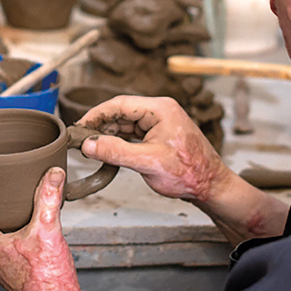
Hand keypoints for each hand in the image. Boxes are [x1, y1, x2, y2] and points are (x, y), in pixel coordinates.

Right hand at [78, 96, 289, 244]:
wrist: (211, 186)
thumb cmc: (189, 173)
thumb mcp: (147, 162)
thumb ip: (116, 151)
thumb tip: (88, 144)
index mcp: (160, 109)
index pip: (120, 104)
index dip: (96, 114)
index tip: (79, 127)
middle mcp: (161, 111)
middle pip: (121, 112)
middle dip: (100, 125)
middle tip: (81, 139)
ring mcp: (160, 122)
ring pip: (126, 123)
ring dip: (109, 134)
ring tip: (90, 146)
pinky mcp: (159, 135)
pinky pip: (133, 133)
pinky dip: (119, 141)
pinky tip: (107, 150)